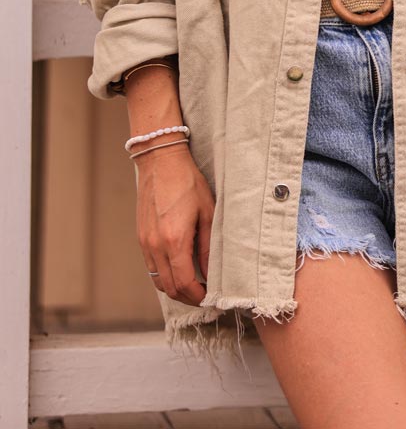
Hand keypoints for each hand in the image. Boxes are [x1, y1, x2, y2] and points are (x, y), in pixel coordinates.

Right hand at [134, 144, 215, 305]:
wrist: (160, 161)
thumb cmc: (188, 182)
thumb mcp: (208, 212)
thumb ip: (208, 246)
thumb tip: (212, 273)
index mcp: (174, 241)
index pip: (184, 284)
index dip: (198, 297)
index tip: (211, 298)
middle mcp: (155, 246)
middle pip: (169, 288)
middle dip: (188, 297)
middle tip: (205, 296)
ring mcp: (145, 243)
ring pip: (158, 280)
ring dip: (175, 288)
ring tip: (194, 285)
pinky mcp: (140, 237)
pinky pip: (151, 267)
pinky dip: (165, 275)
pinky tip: (180, 268)